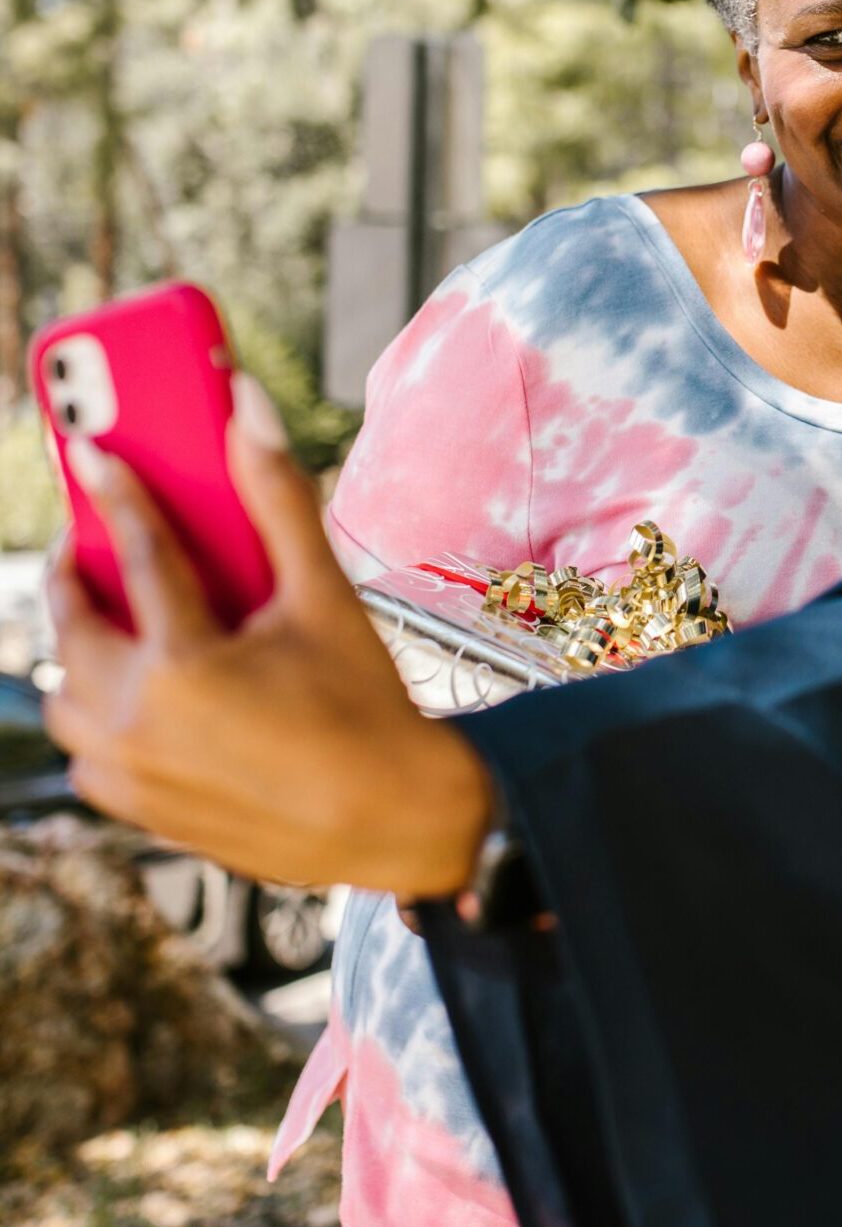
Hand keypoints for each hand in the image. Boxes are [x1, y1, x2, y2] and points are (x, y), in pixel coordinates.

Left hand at [42, 374, 494, 897]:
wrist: (394, 819)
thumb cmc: (367, 706)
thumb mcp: (326, 598)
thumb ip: (279, 499)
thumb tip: (250, 407)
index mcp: (184, 666)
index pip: (136, 556)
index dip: (114, 494)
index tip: (87, 451)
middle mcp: (138, 724)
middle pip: (71, 629)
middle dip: (73, 575)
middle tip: (88, 539)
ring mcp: (130, 774)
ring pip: (63, 695)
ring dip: (76, 649)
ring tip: (110, 615)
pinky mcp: (137, 809)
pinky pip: (85, 750)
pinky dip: (95, 710)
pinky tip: (137, 689)